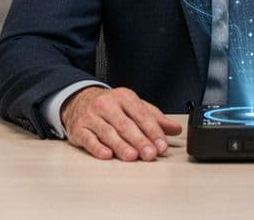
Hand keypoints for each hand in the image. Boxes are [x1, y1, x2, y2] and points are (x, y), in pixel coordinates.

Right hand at [60, 86, 181, 161]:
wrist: (78, 100)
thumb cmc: (111, 106)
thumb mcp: (133, 106)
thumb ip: (155, 118)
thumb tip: (175, 129)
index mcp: (124, 97)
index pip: (141, 115)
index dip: (153, 131)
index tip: (162, 145)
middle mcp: (107, 105)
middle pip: (125, 125)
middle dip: (139, 140)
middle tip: (150, 154)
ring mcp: (91, 117)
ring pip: (108, 132)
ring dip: (121, 145)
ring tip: (132, 156)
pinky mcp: (79, 129)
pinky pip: (89, 139)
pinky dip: (98, 147)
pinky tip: (107, 154)